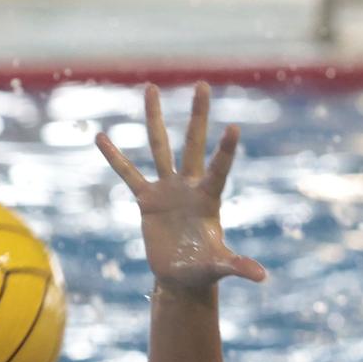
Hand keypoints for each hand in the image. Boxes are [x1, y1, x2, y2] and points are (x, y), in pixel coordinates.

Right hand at [96, 82, 266, 290]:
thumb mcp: (219, 267)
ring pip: (159, 147)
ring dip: (154, 118)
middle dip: (197, 115)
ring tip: (151, 87)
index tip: (234, 127)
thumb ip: (238, 266)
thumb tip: (261, 277)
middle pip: (192, 143)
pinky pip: (128, 174)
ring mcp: (167, 189)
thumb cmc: (203, 269)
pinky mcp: (147, 199)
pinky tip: (101, 137)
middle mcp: (189, 185)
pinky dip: (115, 157)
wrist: (182, 276)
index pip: (218, 169)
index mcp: (208, 198)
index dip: (225, 150)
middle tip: (203, 84)